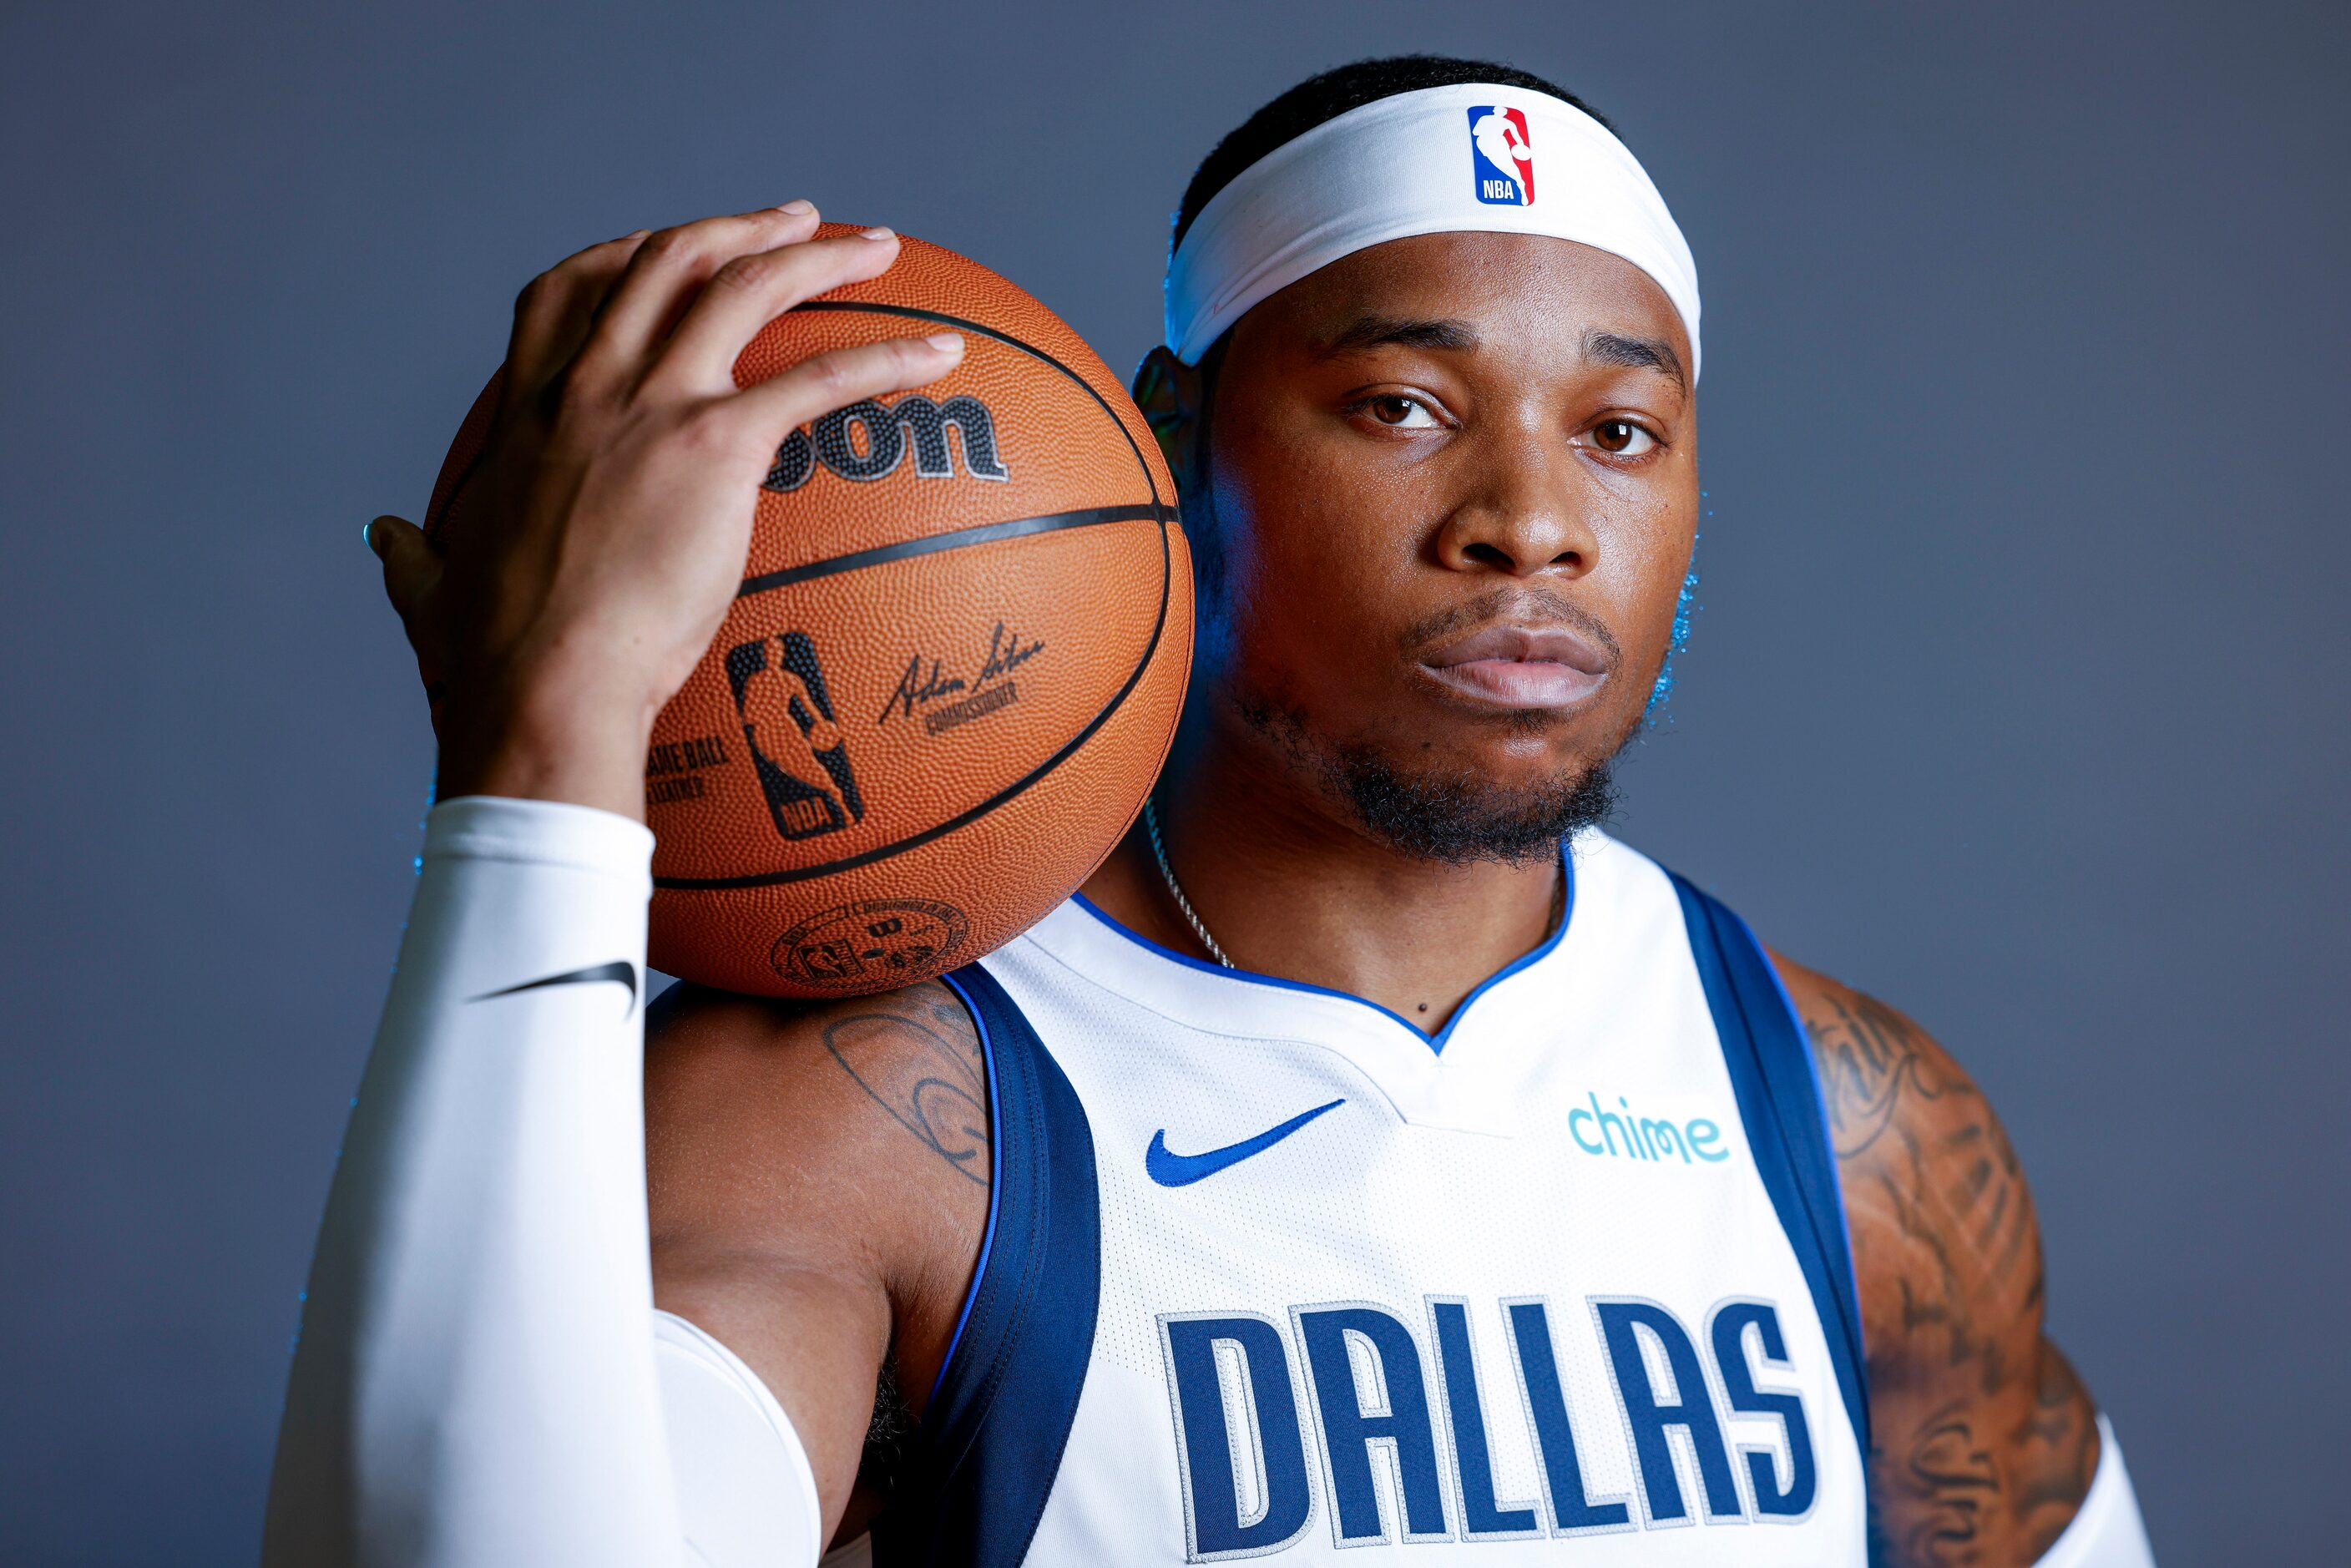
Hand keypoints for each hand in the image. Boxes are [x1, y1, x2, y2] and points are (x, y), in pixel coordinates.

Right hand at [366, 203, 963, 819]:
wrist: (540, 687)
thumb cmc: (490, 658)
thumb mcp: (433, 586)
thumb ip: (413, 552)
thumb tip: (384, 533)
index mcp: (528, 412)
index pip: (565, 291)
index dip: (623, 255)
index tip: (666, 246)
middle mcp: (589, 386)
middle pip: (666, 262)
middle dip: (737, 228)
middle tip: (796, 221)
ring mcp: (653, 406)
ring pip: (745, 286)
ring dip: (819, 255)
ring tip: (878, 249)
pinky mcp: (717, 447)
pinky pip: (821, 380)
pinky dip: (888, 356)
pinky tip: (940, 355)